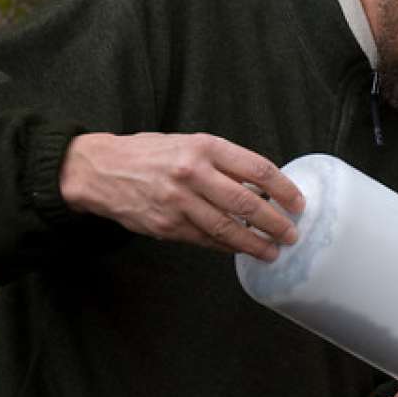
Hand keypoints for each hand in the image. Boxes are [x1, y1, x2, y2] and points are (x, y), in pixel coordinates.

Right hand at [59, 132, 302, 260]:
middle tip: (291, 234)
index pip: (257, 169)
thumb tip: (263, 188)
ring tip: (272, 251)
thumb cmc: (152, 155)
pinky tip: (241, 250)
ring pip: (227, 229)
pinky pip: (206, 240)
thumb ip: (225, 164)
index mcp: (204, 148)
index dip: (284, 189)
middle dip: (275, 223)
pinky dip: (227, 247)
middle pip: (247, 203)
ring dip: (255, 244)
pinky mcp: (166, 225)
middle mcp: (192, 174)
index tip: (298, 203)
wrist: (100, 170)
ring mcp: (178, 202)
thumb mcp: (190, 145)